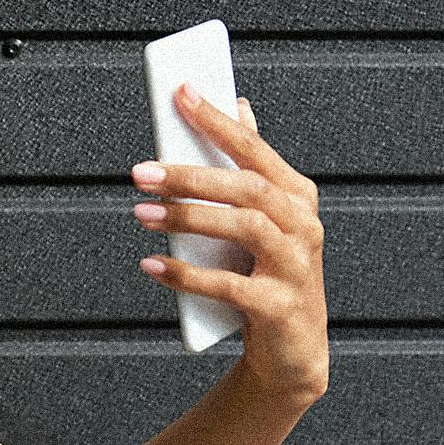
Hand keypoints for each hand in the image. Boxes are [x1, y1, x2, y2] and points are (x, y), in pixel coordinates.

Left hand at [130, 84, 329, 402]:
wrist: (291, 351)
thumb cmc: (267, 274)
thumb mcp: (263, 221)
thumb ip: (250, 168)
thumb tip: (238, 106)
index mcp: (297, 198)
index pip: (255, 150)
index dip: (219, 122)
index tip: (181, 93)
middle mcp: (304, 226)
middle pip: (246, 188)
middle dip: (191, 176)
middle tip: (140, 171)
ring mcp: (297, 267)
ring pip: (243, 228)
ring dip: (188, 218)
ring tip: (141, 213)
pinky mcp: (279, 307)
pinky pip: (229, 286)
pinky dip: (187, 274)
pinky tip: (152, 265)